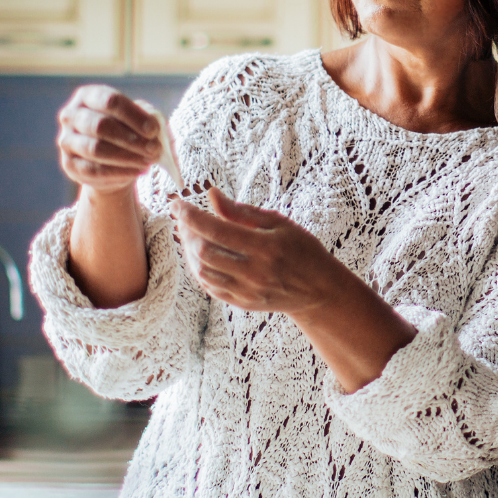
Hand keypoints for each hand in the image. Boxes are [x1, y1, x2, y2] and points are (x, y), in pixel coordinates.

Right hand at [57, 86, 160, 195]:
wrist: (110, 160)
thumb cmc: (125, 131)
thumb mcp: (137, 120)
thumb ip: (145, 120)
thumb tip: (153, 130)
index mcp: (88, 96)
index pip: (110, 101)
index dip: (134, 116)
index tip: (154, 130)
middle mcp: (71, 115)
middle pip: (100, 125)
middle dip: (131, 139)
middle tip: (154, 149)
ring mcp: (66, 140)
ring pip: (96, 149)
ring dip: (126, 157)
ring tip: (148, 161)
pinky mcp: (68, 164)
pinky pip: (93, 170)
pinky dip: (119, 172)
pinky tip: (137, 171)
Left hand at [173, 188, 347, 314]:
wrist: (319, 290)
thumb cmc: (302, 250)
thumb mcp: (279, 224)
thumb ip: (242, 211)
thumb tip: (212, 194)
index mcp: (266, 247)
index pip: (216, 230)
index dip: (191, 215)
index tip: (178, 203)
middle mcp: (255, 272)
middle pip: (204, 252)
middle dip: (187, 232)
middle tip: (183, 218)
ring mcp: (247, 291)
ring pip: (202, 272)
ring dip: (189, 252)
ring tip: (190, 235)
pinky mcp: (243, 303)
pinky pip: (210, 287)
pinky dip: (199, 269)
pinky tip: (201, 255)